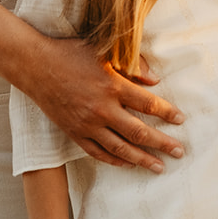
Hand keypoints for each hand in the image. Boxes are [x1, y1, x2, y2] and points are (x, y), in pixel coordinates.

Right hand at [25, 36, 185, 172]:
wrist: (36, 66)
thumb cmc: (71, 53)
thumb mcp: (104, 51)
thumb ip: (132, 65)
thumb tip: (156, 81)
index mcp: (112, 85)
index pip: (148, 104)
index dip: (167, 113)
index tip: (181, 120)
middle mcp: (102, 108)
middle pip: (139, 131)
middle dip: (162, 143)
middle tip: (179, 152)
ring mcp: (87, 124)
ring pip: (120, 147)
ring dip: (142, 159)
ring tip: (159, 167)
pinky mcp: (74, 133)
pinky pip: (98, 152)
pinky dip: (115, 160)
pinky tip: (128, 163)